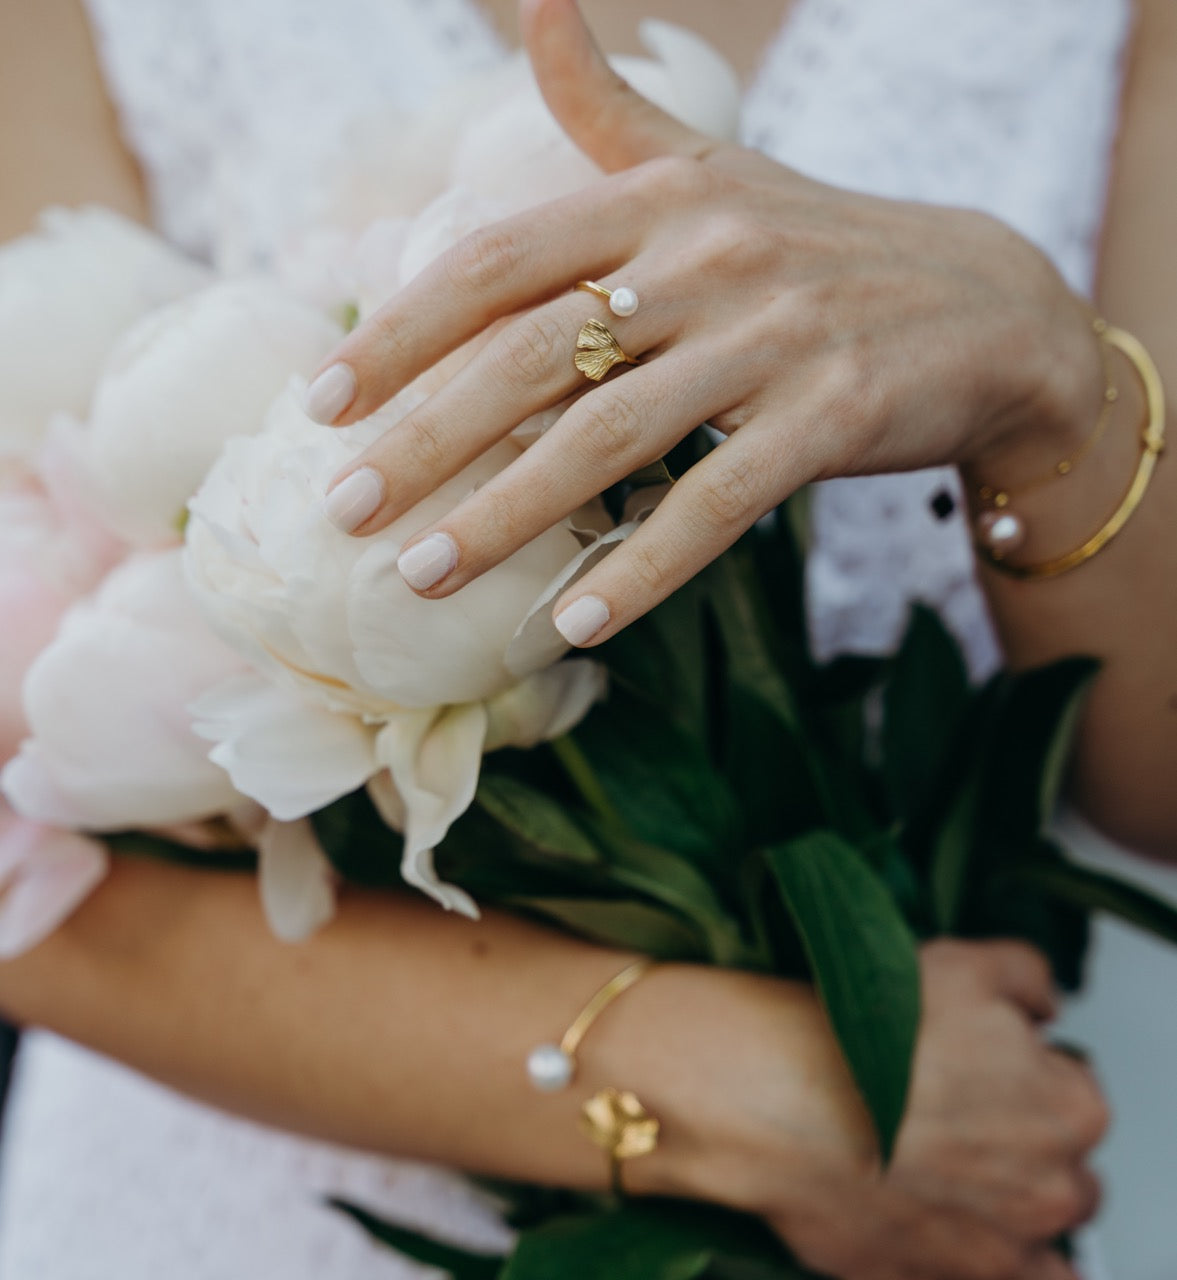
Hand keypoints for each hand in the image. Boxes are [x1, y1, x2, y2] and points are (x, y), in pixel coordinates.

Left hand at [305, 0, 1100, 645]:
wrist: (985, 305)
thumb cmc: (821, 246)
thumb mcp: (717, 166)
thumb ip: (612, 110)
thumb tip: (539, 7)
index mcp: (660, 198)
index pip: (499, 262)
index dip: (402, 333)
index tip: (323, 403)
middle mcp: (708, 255)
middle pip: (533, 356)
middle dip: (426, 438)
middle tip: (345, 509)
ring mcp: (774, 336)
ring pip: (611, 435)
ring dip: (507, 514)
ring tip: (424, 574)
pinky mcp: (832, 414)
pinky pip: (719, 501)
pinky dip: (645, 565)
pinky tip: (577, 619)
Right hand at [619, 941, 1105, 1279]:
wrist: (785, 1105)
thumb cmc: (868, 1041)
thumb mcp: (961, 964)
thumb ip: (1027, 978)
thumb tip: (1044, 1003)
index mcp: (1069, 1109)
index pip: (1070, 1092)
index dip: (1022, 1073)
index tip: (981, 1066)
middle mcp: (1052, 1189)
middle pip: (1062, 1170)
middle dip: (1021, 1146)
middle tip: (955, 1117)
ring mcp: (1002, 1250)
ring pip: (1038, 1242)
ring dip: (1009, 1214)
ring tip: (945, 1177)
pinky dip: (979, 1262)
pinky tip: (941, 1224)